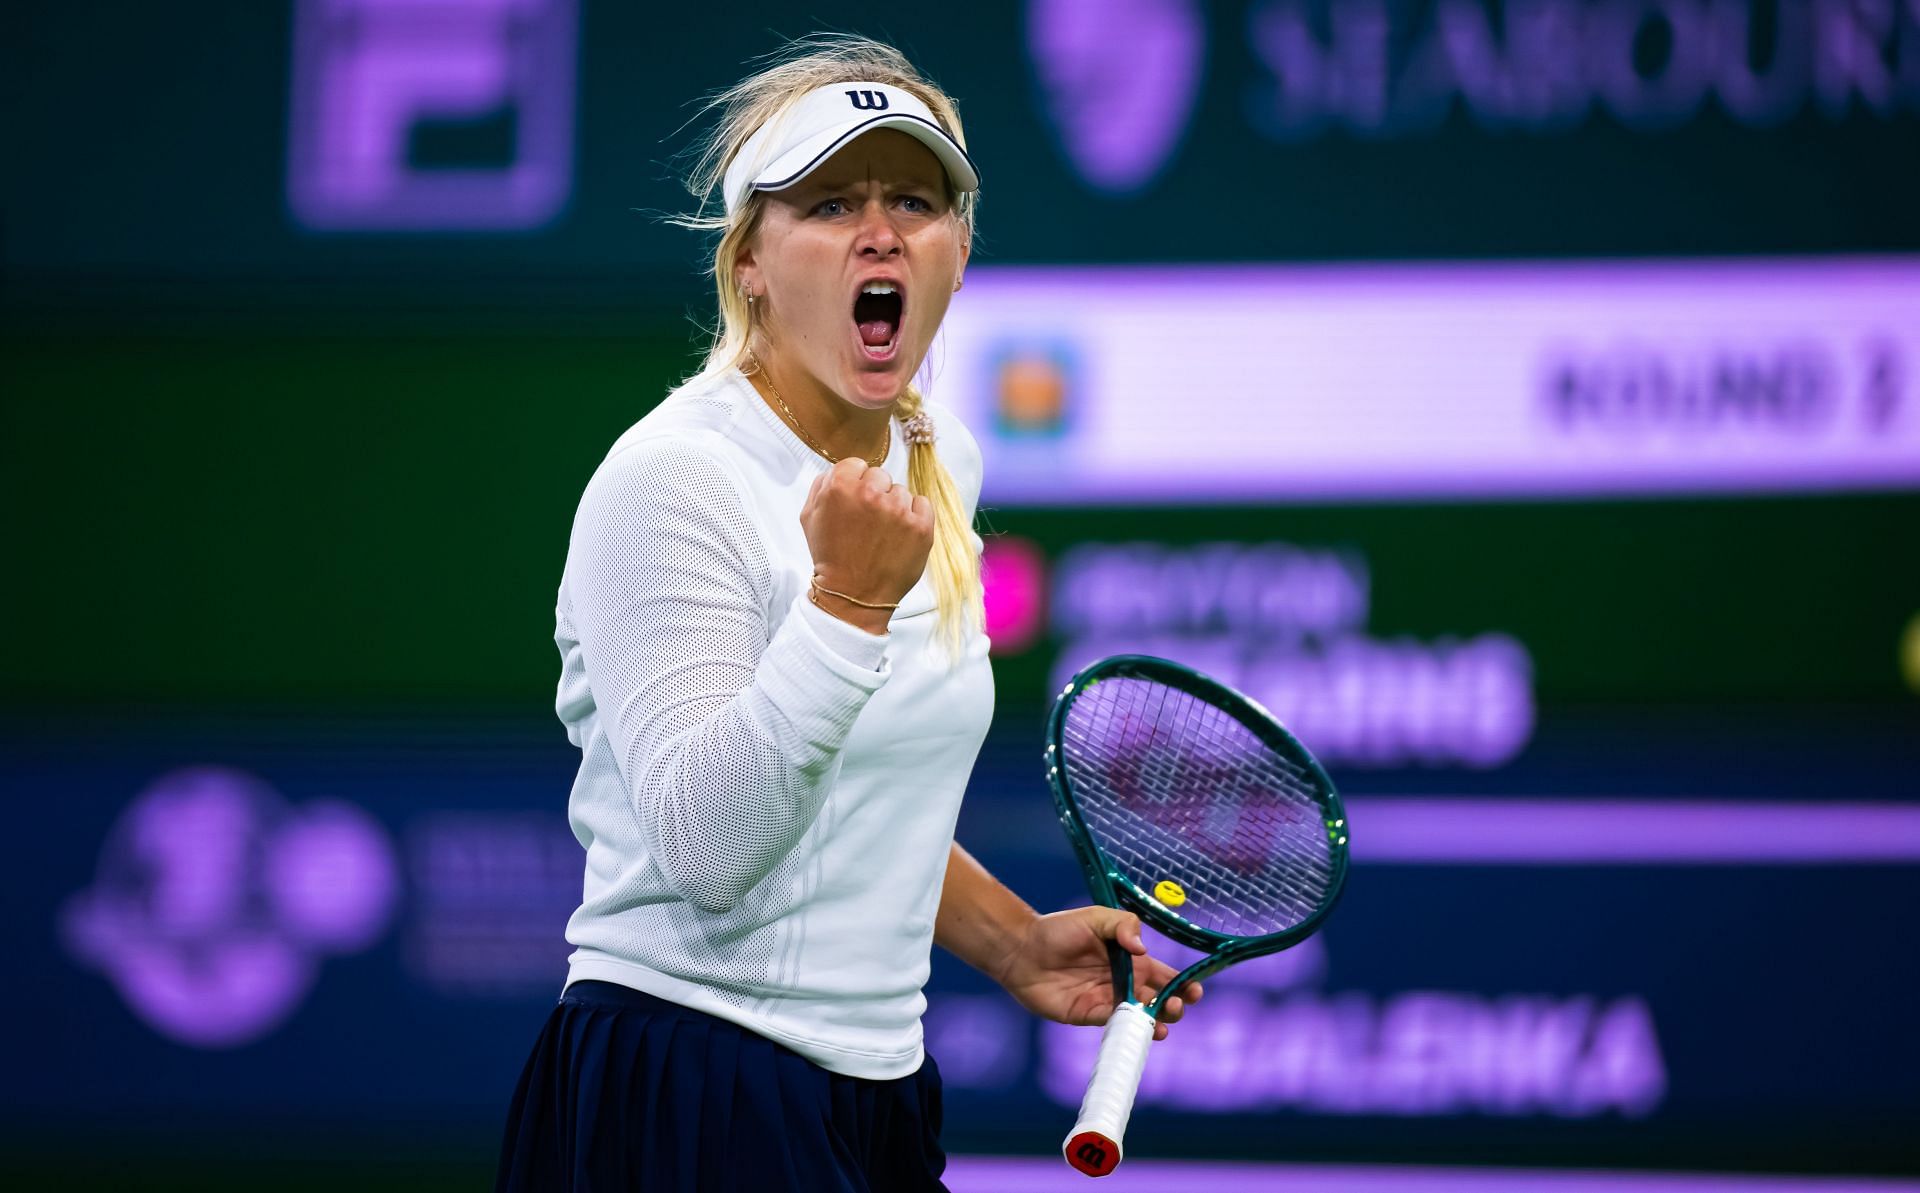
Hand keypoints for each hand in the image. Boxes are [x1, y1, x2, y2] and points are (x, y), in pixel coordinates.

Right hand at [799, 458, 933, 630]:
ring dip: (894, 507)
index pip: (857, 464)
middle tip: (868, 521)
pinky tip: (901, 534)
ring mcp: (898, 509)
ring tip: (883, 533)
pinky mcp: (921, 525)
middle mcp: (871, 493)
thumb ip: (821, 486)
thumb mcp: (810, 518)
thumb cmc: (831, 558)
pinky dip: (915, 516)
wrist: (853, 596)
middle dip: (874, 494)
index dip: (855, 483)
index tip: (855, 502)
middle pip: (880, 475)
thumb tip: (838, 470)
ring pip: (901, 491)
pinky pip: (923, 504)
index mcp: (840, 486)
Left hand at [994, 907, 1201, 1041]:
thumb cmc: (1058, 929)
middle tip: (1179, 1005)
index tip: (1196, 990)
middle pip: (1157, 1000)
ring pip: (1140, 1017)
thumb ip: (1123, 926)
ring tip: (1164, 1021)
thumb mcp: (1095, 917)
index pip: (1164, 975)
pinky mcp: (1088, 1014)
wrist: (1023, 949)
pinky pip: (1114, 1024)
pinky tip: (1141, 1028)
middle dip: (1174, 1005)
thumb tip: (1142, 949)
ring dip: (1156, 1021)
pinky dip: (1130, 1028)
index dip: (1182, 984)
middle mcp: (1122, 982)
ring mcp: (1106, 1000)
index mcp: (1130, 959)